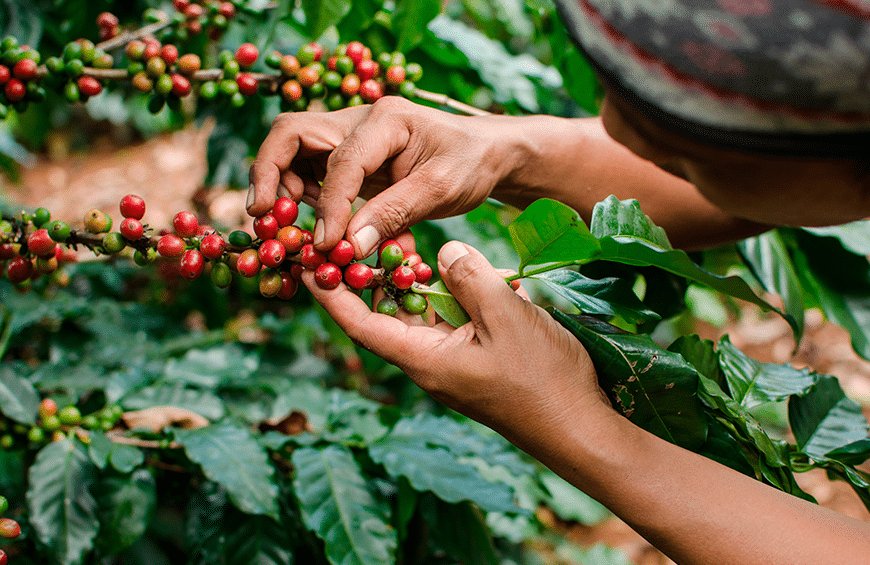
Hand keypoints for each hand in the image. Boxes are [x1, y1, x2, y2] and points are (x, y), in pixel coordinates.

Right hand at [248, 97, 517, 258]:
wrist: (485, 154)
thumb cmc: (470, 164)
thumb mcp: (441, 189)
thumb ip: (394, 214)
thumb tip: (348, 247)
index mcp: (385, 120)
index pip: (341, 160)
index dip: (329, 205)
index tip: (327, 245)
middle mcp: (358, 121)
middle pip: (291, 135)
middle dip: (269, 174)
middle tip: (263, 218)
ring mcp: (350, 138)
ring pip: (293, 154)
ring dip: (283, 190)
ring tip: (287, 228)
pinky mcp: (349, 159)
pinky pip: (312, 175)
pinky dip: (305, 200)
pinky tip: (318, 228)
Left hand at [301, 239, 612, 449]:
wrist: (580, 426)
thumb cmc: (542, 379)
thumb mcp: (506, 317)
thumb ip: (469, 278)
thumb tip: (444, 252)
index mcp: (423, 360)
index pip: (361, 324)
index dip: (332, 294)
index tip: (310, 262)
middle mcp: (429, 363)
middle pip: (385, 316)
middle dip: (372, 277)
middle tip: (362, 236)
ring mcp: (452, 363)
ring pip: (419, 316)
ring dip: (412, 283)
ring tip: (403, 244)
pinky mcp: (474, 360)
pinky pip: (447, 323)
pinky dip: (445, 295)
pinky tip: (456, 272)